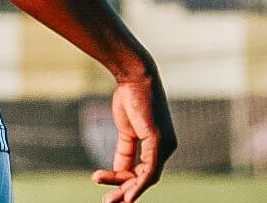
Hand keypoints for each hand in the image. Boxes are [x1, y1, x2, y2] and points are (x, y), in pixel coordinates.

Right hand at [93, 73, 175, 202]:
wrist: (133, 77)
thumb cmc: (129, 97)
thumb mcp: (126, 129)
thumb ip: (125, 150)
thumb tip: (119, 170)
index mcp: (159, 144)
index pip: (141, 170)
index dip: (122, 179)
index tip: (100, 179)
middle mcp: (166, 148)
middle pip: (144, 178)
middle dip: (125, 191)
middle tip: (108, 202)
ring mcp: (165, 146)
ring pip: (147, 179)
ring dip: (127, 191)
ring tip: (110, 200)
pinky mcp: (159, 142)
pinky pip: (149, 171)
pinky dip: (138, 185)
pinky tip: (127, 195)